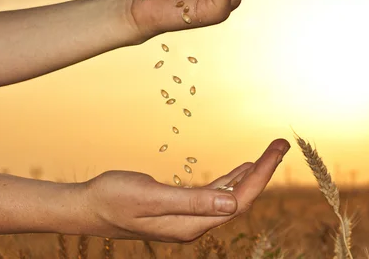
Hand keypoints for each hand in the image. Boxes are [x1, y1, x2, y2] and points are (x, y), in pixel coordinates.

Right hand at [82, 139, 288, 241]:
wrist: (87, 207)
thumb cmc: (112, 198)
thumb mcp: (150, 198)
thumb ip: (191, 202)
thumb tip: (232, 205)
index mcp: (191, 224)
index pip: (239, 201)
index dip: (261, 175)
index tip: (277, 149)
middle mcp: (195, 224)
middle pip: (241, 198)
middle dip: (264, 171)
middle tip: (281, 143)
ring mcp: (189, 217)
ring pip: (231, 195)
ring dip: (252, 173)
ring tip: (271, 151)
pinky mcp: (182, 208)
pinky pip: (216, 194)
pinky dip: (232, 179)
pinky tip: (242, 168)